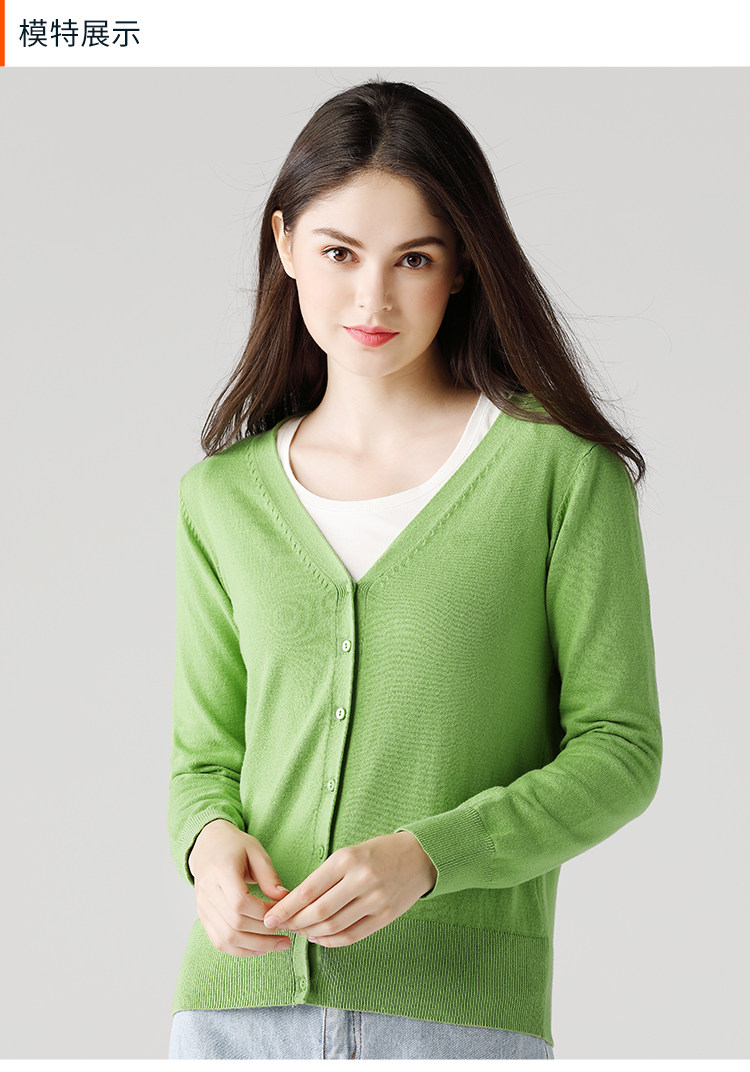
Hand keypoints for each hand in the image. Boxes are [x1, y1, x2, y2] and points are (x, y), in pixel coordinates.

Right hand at [188, 819, 291, 956]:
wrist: (207, 846)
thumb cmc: (235, 846)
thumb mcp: (256, 852)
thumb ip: (269, 877)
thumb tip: (285, 900)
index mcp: (221, 869)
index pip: (239, 902)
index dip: (263, 912)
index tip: (282, 913)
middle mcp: (207, 890)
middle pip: (234, 924)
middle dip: (264, 934)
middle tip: (287, 935)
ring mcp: (203, 906)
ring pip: (226, 938)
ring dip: (254, 946)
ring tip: (278, 944)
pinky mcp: (203, 916)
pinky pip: (219, 941)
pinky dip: (240, 950)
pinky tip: (260, 948)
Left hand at [261, 831, 436, 946]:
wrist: (421, 855)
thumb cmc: (379, 851)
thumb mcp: (350, 852)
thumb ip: (326, 876)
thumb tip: (296, 902)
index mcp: (348, 859)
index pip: (308, 890)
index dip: (286, 907)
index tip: (270, 916)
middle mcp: (361, 880)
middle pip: (318, 912)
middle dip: (295, 923)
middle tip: (281, 927)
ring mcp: (376, 900)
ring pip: (334, 927)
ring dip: (311, 933)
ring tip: (299, 931)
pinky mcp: (386, 917)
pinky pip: (352, 935)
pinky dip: (331, 941)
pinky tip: (319, 938)